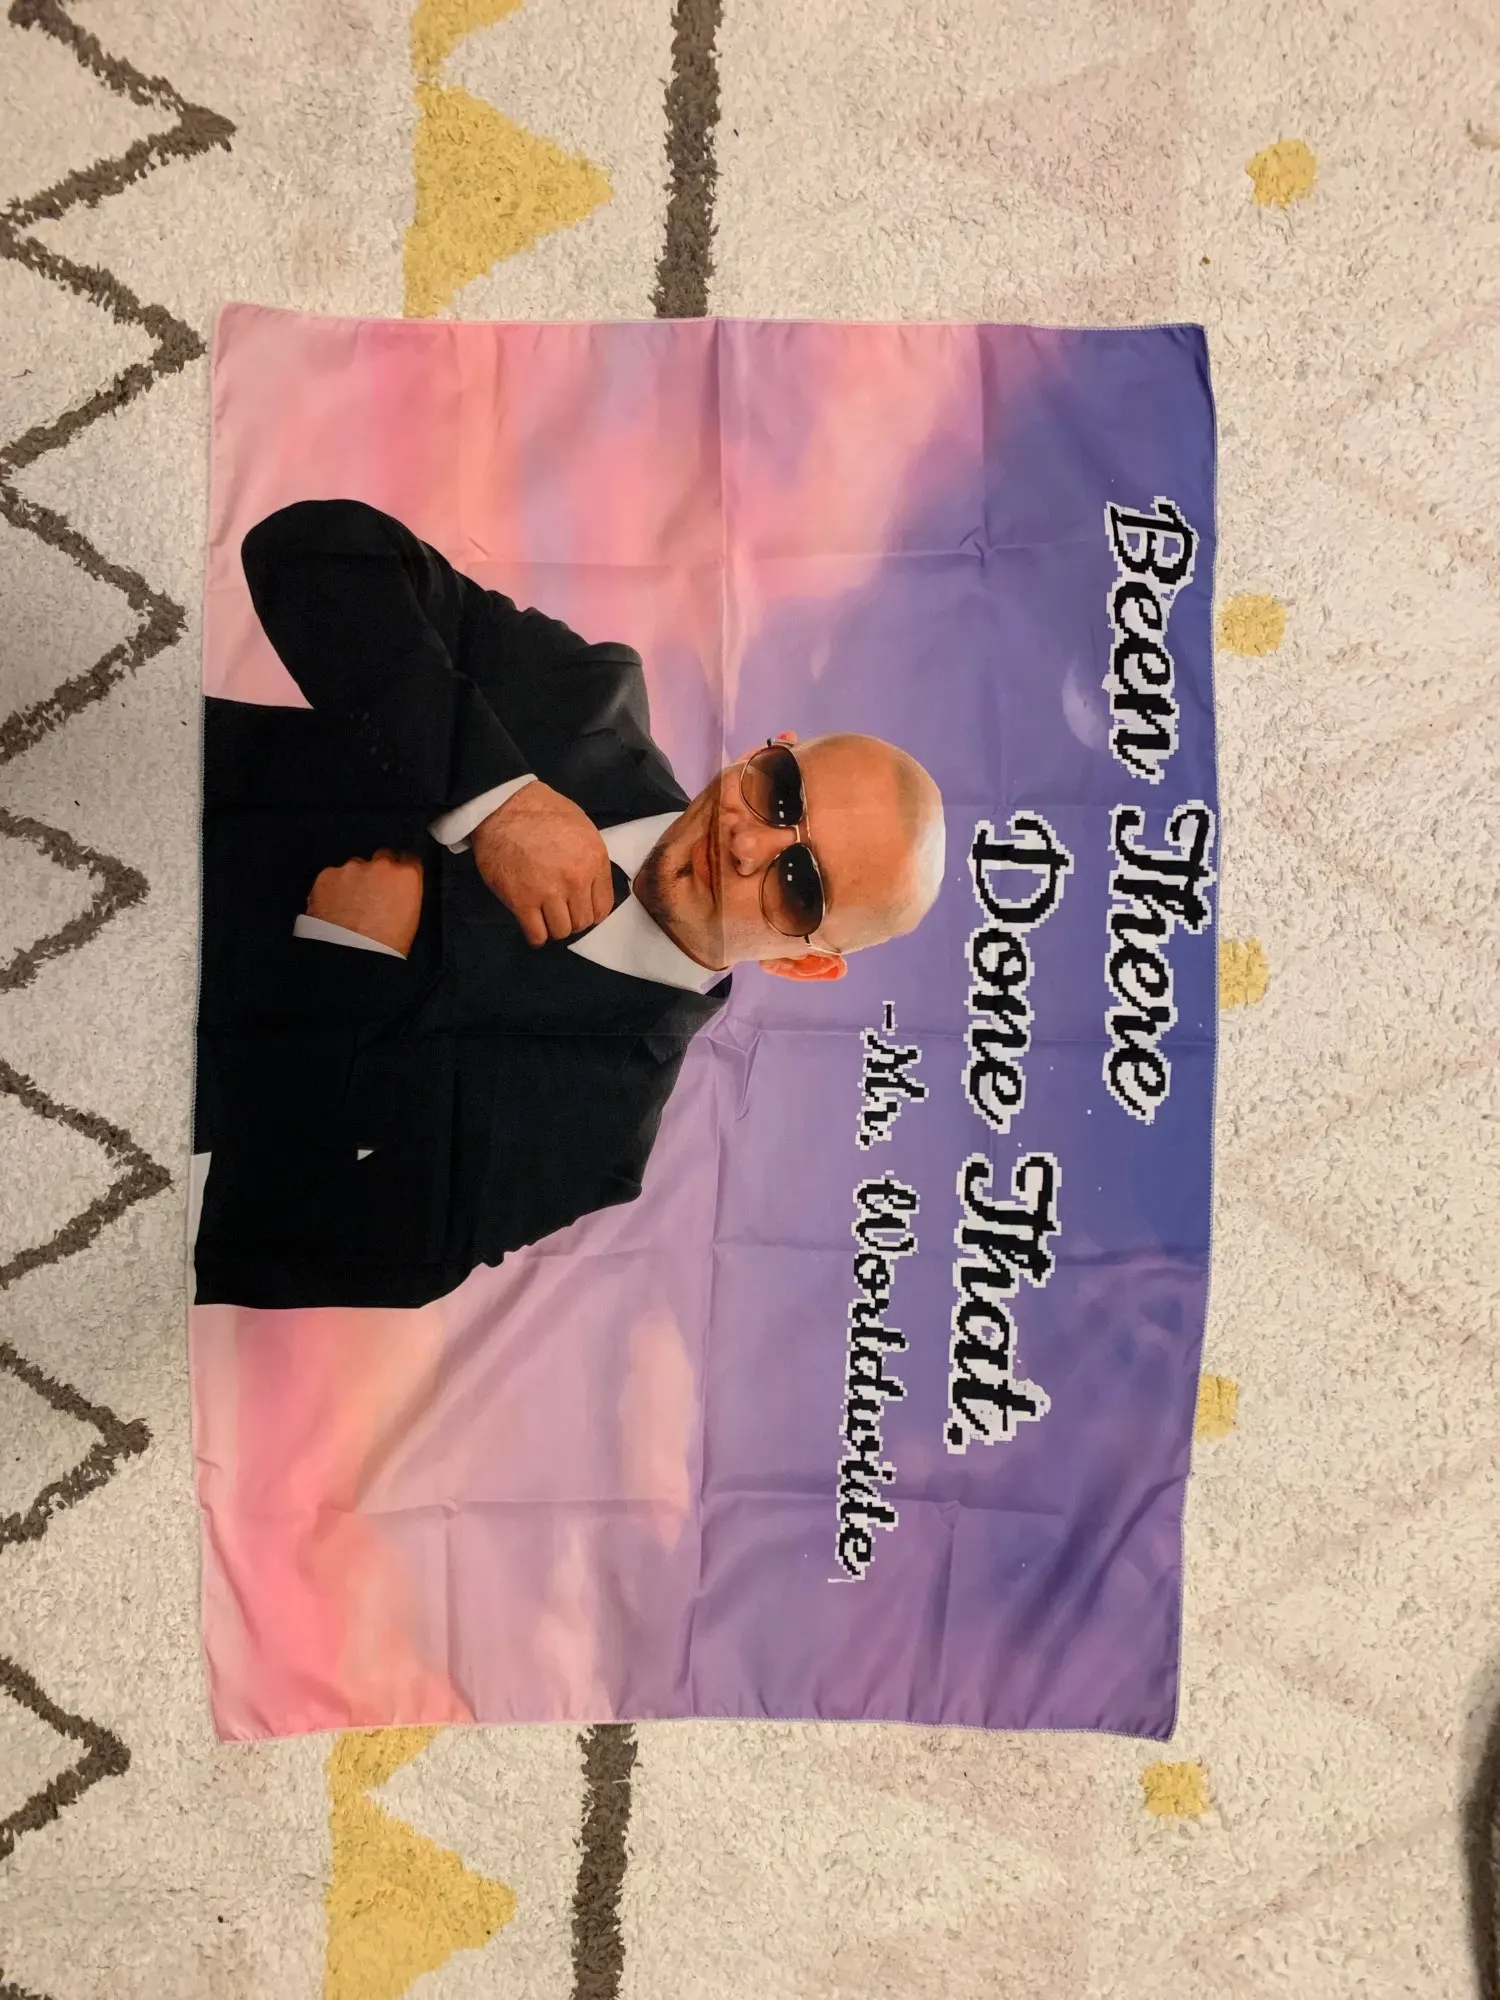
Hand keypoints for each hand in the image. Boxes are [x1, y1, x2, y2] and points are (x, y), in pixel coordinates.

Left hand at [306, 850, 423, 955]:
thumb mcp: (410, 918)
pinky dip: (333, 888)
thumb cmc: (388, 946)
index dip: (402, 870)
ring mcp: (351, 868)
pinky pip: (332, 877)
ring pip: (354, 867)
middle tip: (372, 893)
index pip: (408, 859)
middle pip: (382, 857)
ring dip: (354, 880)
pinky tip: (331, 906)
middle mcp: (380, 865)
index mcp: (406, 876)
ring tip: (348, 904)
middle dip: (378, 871)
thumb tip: (395, 891)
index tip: (396, 881)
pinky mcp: (326, 875)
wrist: (351, 956)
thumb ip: (404, 895)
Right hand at [470, 781, 612, 946]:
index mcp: (594, 861)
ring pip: (562, 932)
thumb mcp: (583, 829)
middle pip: (583, 922)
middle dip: (573, 920)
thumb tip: (594, 884)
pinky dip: (536, 936)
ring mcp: (549, 892)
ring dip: (554, 928)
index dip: (591, 911)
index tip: (580, 909)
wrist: (505, 807)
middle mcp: (576, 880)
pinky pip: (536, 934)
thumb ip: (592, 860)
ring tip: (546, 918)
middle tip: (561, 912)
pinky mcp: (521, 901)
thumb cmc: (544, 812)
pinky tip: (533, 927)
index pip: (603, 907)